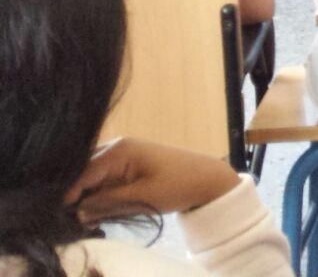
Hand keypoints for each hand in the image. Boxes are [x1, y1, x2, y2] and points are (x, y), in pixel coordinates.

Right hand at [66, 139, 239, 223]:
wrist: (207, 179)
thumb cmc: (178, 185)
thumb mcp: (141, 197)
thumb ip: (107, 203)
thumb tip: (77, 211)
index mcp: (120, 150)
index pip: (82, 172)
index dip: (70, 195)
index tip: (61, 215)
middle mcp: (117, 147)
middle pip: (84, 172)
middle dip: (78, 195)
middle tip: (76, 219)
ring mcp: (122, 155)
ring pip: (92, 177)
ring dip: (90, 197)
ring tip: (90, 218)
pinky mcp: (127, 165)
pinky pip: (104, 179)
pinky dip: (101, 195)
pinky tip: (100, 212)